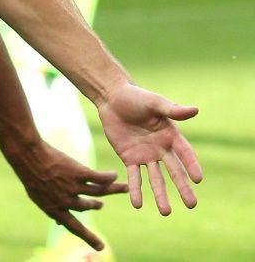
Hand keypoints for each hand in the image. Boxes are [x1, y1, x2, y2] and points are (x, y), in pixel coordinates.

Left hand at [6, 140, 126, 250]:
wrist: (27, 154)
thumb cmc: (30, 174)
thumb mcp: (38, 196)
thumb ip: (52, 208)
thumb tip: (58, 223)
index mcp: (55, 209)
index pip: (74, 228)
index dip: (88, 238)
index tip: (101, 248)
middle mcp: (66, 201)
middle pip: (87, 207)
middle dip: (95, 206)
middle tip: (100, 205)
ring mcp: (73, 187)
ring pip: (100, 192)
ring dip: (113, 190)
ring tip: (122, 187)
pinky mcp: (78, 172)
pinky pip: (100, 178)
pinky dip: (110, 178)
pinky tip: (114, 175)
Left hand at [97, 82, 201, 214]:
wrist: (112, 99)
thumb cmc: (136, 97)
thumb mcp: (154, 102)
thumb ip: (172, 109)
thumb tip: (196, 110)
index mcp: (171, 135)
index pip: (185, 153)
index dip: (191, 165)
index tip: (198, 179)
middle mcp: (161, 148)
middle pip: (174, 171)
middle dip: (182, 188)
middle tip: (192, 205)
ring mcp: (146, 155)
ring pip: (155, 178)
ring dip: (160, 195)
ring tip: (166, 212)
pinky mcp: (129, 158)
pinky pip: (133, 176)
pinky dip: (135, 190)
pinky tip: (137, 204)